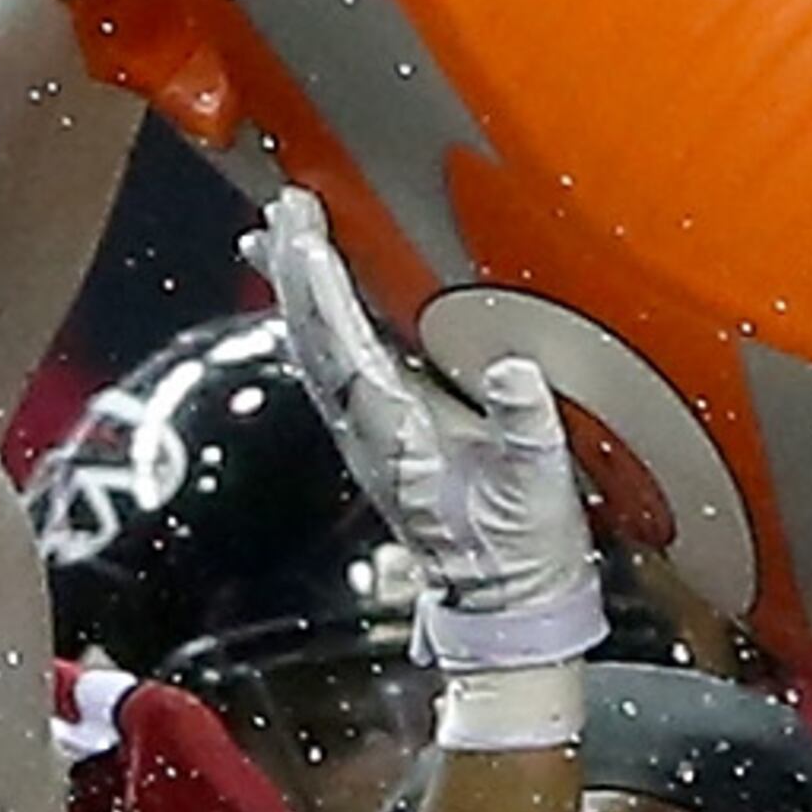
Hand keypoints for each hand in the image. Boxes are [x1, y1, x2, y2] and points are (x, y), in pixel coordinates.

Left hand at [259, 189, 605, 644]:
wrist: (508, 603)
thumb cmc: (524, 549)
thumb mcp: (538, 491)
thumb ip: (525, 430)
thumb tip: (512, 370)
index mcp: (402, 437)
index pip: (349, 351)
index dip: (325, 291)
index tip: (307, 235)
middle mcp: (370, 433)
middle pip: (316, 340)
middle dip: (296, 270)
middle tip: (280, 208)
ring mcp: (369, 434)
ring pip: (316, 349)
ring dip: (295, 288)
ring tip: (273, 232)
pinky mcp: (382, 434)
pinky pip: (335, 365)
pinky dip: (316, 320)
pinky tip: (311, 293)